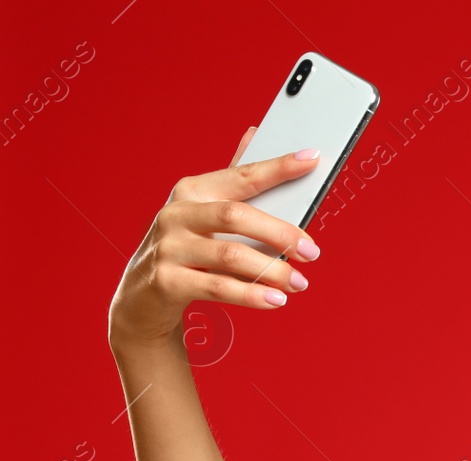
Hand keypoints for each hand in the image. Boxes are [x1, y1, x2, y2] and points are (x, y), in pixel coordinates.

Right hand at [108, 127, 323, 348]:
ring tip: (299, 282)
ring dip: (272, 270)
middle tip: (312, 252)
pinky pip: (218, 287)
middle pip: (237, 216)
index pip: (241, 175)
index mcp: (192, 191)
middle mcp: (176, 214)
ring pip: (230, 255)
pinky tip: (275, 300)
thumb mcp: (205, 211)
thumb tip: (256, 134)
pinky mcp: (167, 281)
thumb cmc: (187, 247)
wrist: (143, 294)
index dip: (277, 167)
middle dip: (280, 232)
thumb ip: (234, 180)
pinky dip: (251, 295)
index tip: (311, 159)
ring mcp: (169, 247)